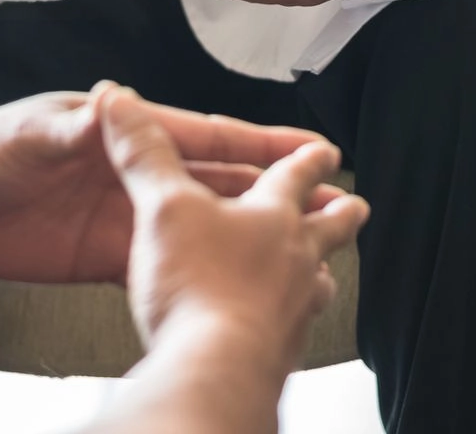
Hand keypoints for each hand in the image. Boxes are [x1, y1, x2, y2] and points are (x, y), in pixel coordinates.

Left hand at [0, 88, 329, 283]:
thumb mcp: (31, 133)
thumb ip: (77, 126)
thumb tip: (114, 104)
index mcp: (126, 134)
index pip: (207, 136)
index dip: (261, 142)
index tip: (311, 148)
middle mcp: (134, 174)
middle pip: (218, 182)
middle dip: (272, 191)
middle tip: (325, 200)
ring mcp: (123, 214)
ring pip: (200, 224)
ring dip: (245, 232)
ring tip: (294, 245)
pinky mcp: (102, 253)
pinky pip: (161, 260)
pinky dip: (196, 269)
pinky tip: (228, 281)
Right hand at [100, 88, 368, 378]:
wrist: (215, 370)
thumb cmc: (199, 286)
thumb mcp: (164, 206)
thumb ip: (144, 155)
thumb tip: (121, 105)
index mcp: (272, 214)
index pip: (296, 173)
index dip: (308, 156)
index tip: (325, 149)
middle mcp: (295, 257)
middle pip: (329, 227)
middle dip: (339, 211)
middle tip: (355, 204)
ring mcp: (294, 308)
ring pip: (318, 281)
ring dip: (319, 271)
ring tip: (321, 272)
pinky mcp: (280, 353)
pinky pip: (294, 330)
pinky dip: (290, 322)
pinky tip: (280, 329)